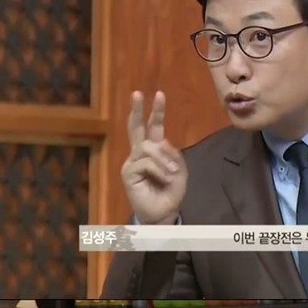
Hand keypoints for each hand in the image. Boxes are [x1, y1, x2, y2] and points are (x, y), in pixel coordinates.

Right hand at [122, 90, 187, 224]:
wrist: (163, 214)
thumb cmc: (170, 193)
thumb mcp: (179, 171)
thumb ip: (173, 154)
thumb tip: (161, 143)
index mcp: (153, 150)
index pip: (153, 128)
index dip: (157, 112)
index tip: (159, 94)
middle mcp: (140, 153)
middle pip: (136, 127)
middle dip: (138, 110)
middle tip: (137, 93)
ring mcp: (132, 162)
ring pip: (147, 147)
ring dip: (163, 159)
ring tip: (172, 172)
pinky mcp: (128, 173)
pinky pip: (146, 162)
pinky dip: (159, 169)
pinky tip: (165, 178)